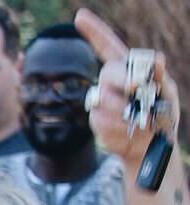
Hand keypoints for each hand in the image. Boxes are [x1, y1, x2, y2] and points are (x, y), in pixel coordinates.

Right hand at [76, 10, 179, 168]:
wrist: (149, 146)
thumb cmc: (160, 116)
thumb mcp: (167, 93)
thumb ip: (159, 77)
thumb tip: (156, 60)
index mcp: (129, 69)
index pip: (108, 46)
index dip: (94, 31)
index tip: (79, 17)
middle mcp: (112, 82)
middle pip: (108, 72)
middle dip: (124, 80)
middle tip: (137, 89)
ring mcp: (101, 101)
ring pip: (103, 98)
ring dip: (124, 109)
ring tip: (138, 119)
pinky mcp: (96, 120)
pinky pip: (100, 119)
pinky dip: (118, 126)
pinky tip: (127, 129)